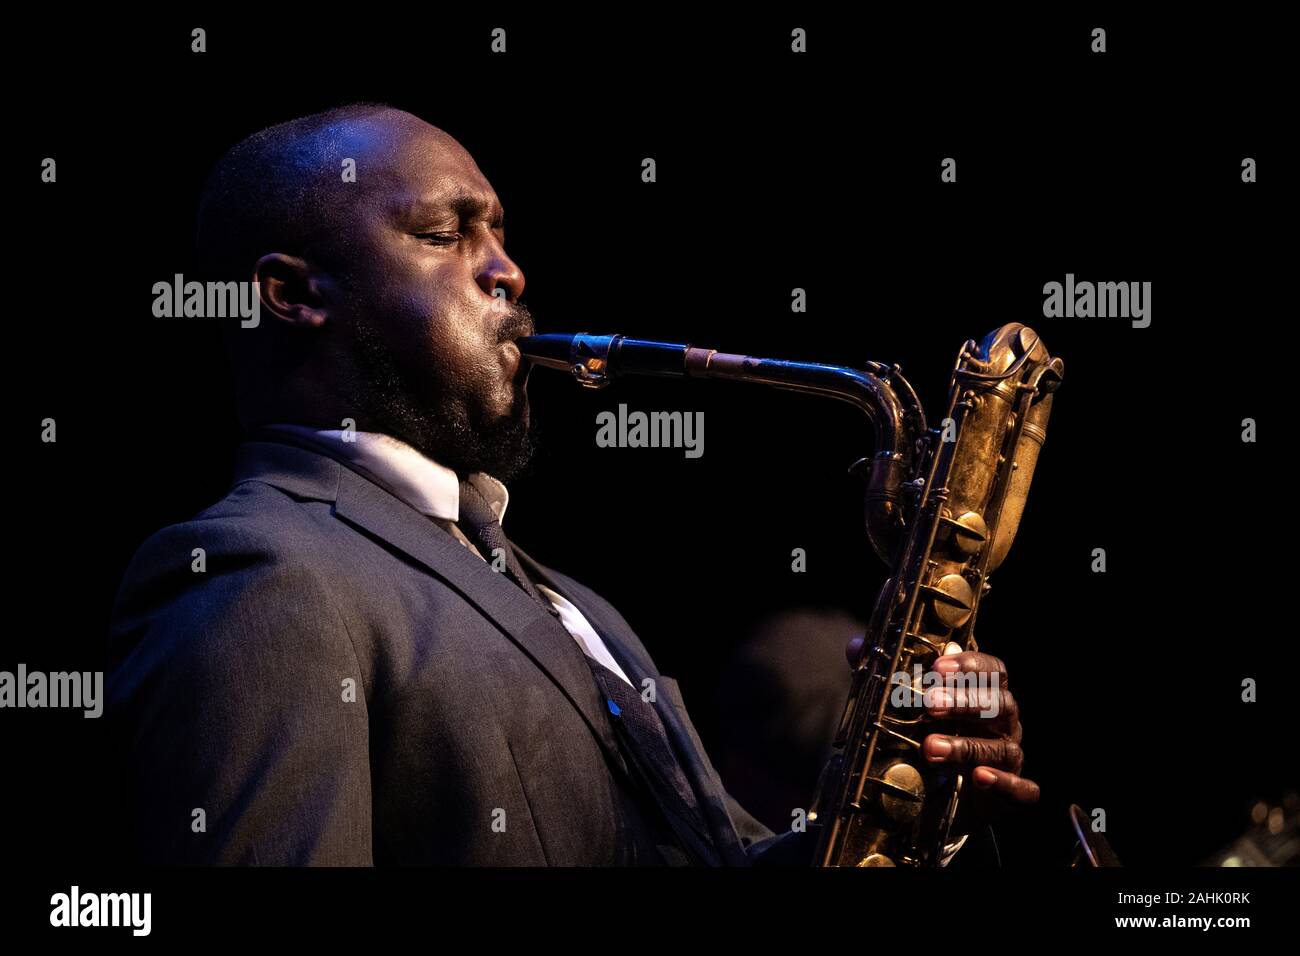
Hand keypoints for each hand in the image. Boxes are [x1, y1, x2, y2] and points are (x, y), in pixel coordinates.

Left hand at [845, 639, 1040, 814]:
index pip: (992, 670)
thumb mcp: (905, 707)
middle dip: (964, 702)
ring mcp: (1010, 757)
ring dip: (967, 745)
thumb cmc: (928, 735)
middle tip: (929, 704)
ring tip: (930, 748)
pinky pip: (1023, 789)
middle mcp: (1004, 723)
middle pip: (999, 704)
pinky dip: (1005, 783)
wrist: (937, 795)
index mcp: (986, 694)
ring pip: (1001, 747)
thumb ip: (885, 675)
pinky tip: (980, 778)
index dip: (969, 664)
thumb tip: (854, 647)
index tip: (936, 667)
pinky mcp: (1012, 794)